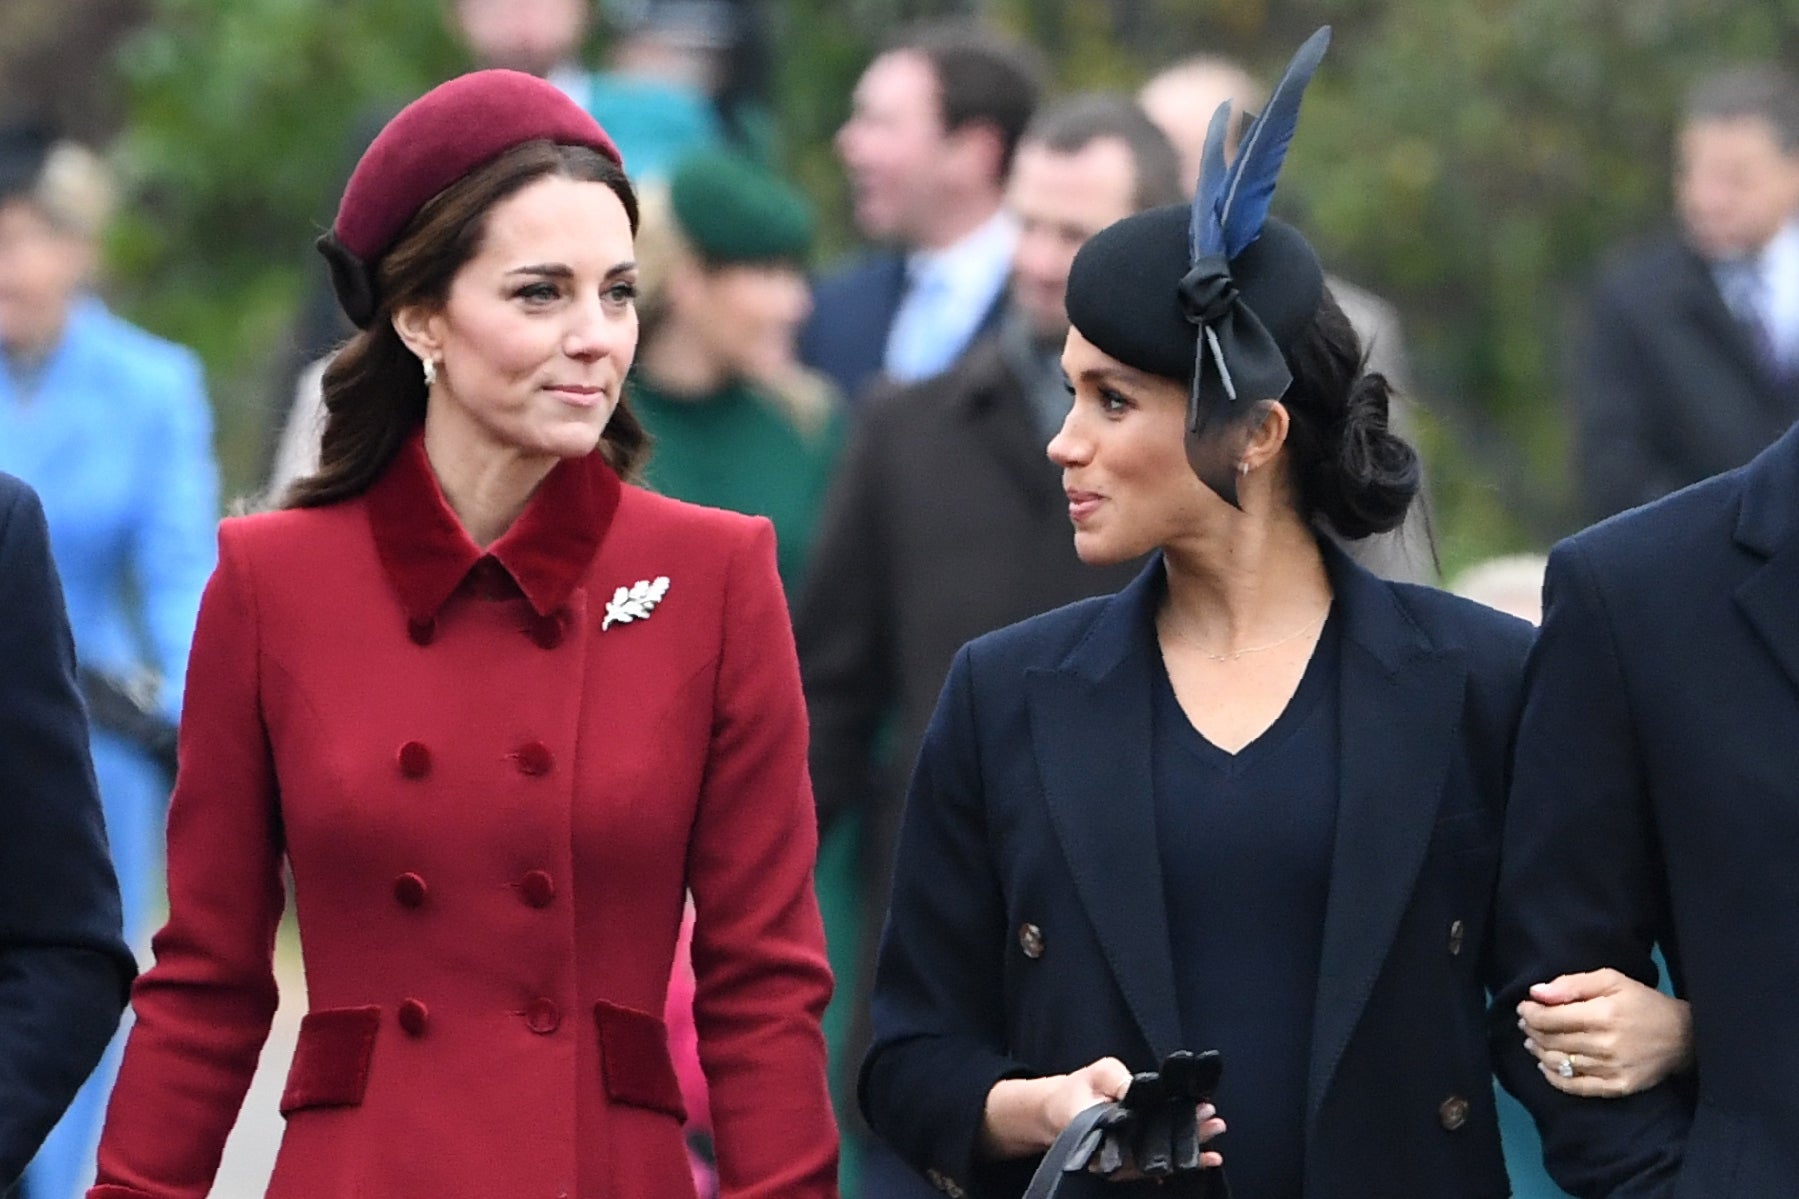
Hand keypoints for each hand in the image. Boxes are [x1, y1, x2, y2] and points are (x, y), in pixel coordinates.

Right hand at [980, 1058, 1224, 1166]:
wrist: (1061, 1112)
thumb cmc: (1081, 1090)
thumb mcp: (1098, 1074)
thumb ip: (1118, 1081)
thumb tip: (1143, 1089)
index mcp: (1103, 1130)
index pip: (1142, 1130)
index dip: (1171, 1122)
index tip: (1195, 1110)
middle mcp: (1115, 1154)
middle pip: (1157, 1148)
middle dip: (1188, 1134)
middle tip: (1214, 1119)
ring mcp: (1123, 1164)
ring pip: (1162, 1159)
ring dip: (1192, 1146)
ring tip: (1216, 1129)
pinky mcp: (1131, 1165)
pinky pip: (1161, 1166)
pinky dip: (1186, 1162)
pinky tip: (1209, 1158)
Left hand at [1518, 968, 1693, 1097]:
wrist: (1683, 1037)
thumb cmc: (1642, 1003)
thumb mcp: (1611, 980)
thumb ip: (1571, 984)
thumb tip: (1536, 993)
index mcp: (1603, 1015)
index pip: (1549, 1019)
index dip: (1530, 1013)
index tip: (1524, 1007)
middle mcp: (1605, 1045)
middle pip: (1551, 1041)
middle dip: (1531, 1031)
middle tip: (1526, 1024)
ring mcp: (1611, 1070)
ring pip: (1559, 1063)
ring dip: (1538, 1051)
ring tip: (1533, 1042)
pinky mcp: (1618, 1087)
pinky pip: (1576, 1087)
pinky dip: (1554, 1078)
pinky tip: (1546, 1066)